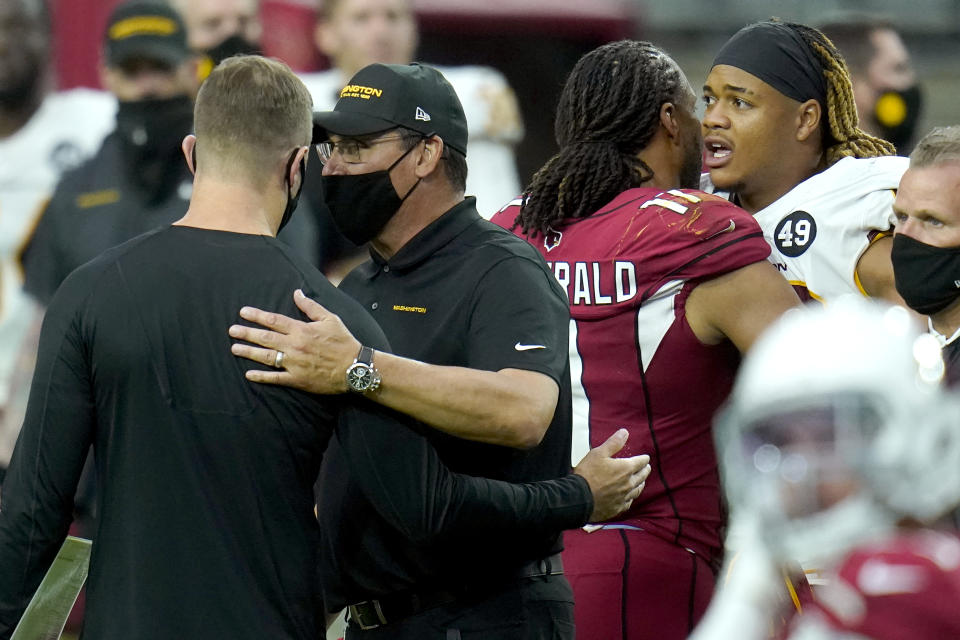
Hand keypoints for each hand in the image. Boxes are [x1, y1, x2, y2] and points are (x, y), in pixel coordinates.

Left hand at [228, 289, 360, 393]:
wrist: (354, 367)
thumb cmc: (343, 341)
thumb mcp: (330, 319)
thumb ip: (310, 306)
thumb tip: (297, 293)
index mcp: (301, 330)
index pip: (274, 320)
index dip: (257, 315)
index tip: (243, 312)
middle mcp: (294, 346)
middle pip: (265, 338)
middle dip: (246, 333)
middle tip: (232, 331)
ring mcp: (294, 364)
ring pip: (266, 357)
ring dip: (249, 352)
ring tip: (235, 349)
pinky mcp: (297, 379)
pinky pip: (275, 378)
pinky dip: (261, 377)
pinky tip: (249, 374)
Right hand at [573, 428, 650, 522]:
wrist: (579, 498)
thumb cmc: (587, 474)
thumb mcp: (598, 453)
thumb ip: (613, 443)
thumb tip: (625, 432)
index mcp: (625, 468)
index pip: (640, 462)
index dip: (644, 459)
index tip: (646, 458)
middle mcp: (628, 483)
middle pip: (642, 476)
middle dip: (645, 470)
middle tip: (647, 468)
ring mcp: (624, 497)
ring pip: (637, 490)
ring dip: (641, 484)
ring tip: (642, 482)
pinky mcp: (617, 508)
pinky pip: (628, 502)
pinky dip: (631, 497)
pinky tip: (630, 497)